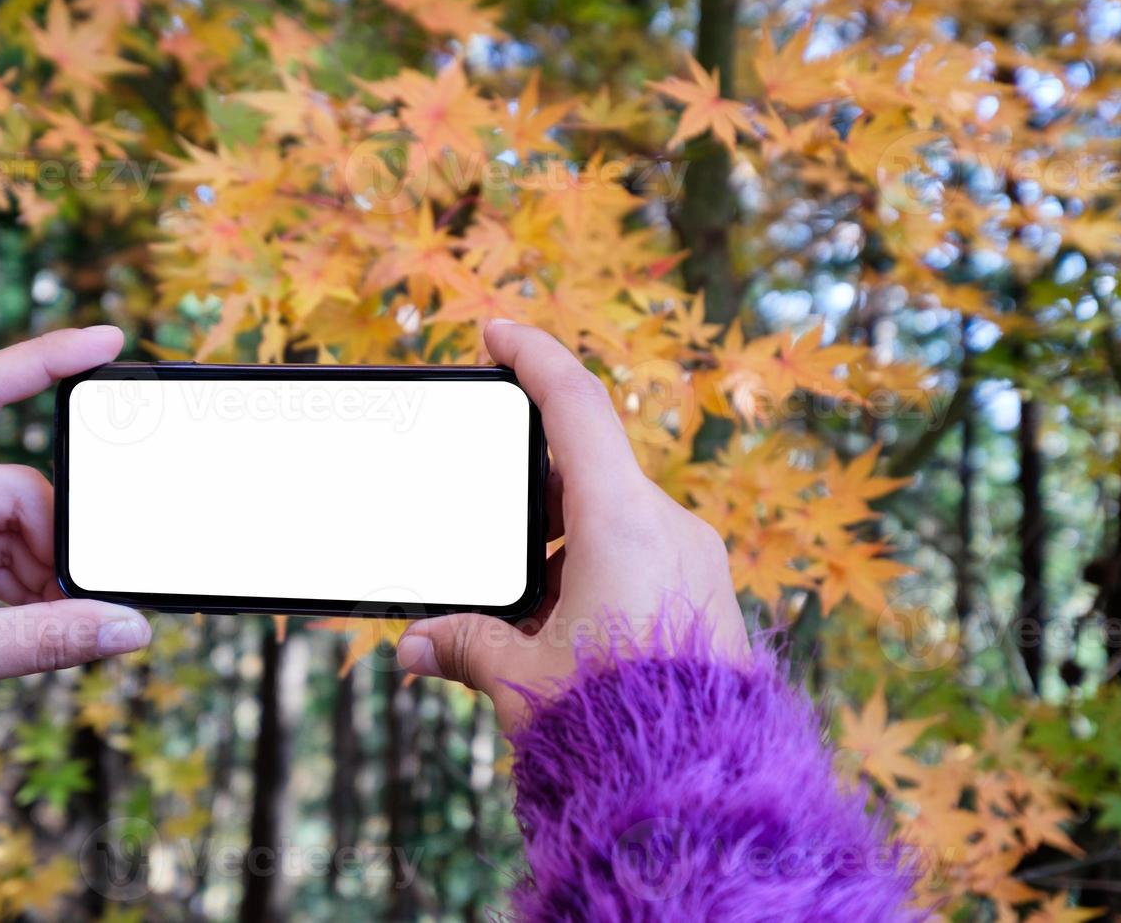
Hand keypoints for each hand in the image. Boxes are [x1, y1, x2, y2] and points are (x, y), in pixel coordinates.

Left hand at [0, 327, 152, 767]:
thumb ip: (47, 639)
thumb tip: (131, 628)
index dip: (46, 359)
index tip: (108, 339)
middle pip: (13, 489)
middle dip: (54, 542)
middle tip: (84, 598)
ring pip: (6, 529)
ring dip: (38, 574)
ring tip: (57, 627)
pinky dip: (15, 589)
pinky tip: (33, 625)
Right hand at [395, 321, 745, 732]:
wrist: (698, 787)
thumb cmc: (612, 721)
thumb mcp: (522, 675)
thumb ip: (463, 645)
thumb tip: (413, 648)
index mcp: (622, 521)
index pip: (575, 404)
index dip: (532, 356)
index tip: (496, 333)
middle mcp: (668, 525)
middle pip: (587, 468)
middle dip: (529, 491)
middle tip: (487, 522)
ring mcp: (694, 558)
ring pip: (614, 516)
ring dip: (562, 542)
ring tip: (523, 604)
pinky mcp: (706, 592)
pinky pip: (642, 553)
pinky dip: (595, 568)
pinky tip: (564, 624)